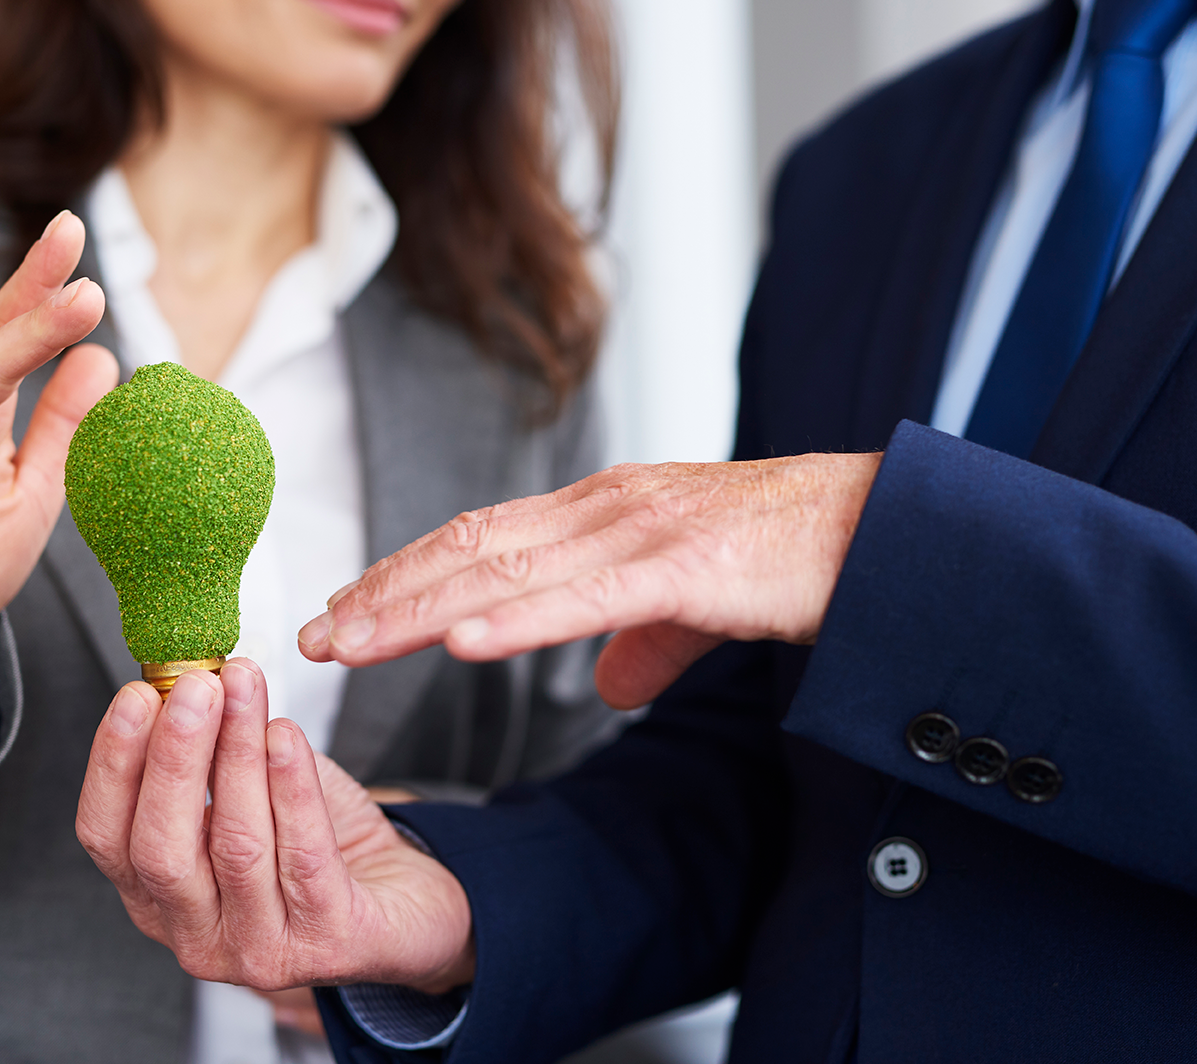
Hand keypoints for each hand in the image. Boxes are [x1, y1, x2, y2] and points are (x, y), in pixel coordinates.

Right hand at [76, 660, 474, 994]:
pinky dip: (293, 788)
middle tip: (195, 686)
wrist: (403, 903)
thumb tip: (195, 679)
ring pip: (236, 845)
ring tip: (246, 688)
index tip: (135, 694)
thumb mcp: (249, 794)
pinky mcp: (326, 942)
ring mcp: (260, 951)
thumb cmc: (316, 845)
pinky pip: (304, 855)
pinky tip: (287, 736)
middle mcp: (197, 936)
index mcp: (158, 898)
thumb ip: (212, 753)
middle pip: (161, 849)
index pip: (107, 836)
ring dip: (237, 754)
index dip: (113, 764)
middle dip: (174, 757)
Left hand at [298, 454, 881, 708]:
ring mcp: (640, 532)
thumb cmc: (791, 557)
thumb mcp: (695, 602)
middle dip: (383, 594)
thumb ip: (643, 638)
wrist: (883, 531)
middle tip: (312, 635)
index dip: (404, 575)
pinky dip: (514, 619)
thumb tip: (607, 685)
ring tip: (350, 644)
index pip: (478, 540)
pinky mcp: (685, 567)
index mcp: (601, 514)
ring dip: (417, 609)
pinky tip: (458, 642)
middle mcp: (604, 511)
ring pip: (505, 571)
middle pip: (467, 550)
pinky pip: (584, 598)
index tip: (345, 612)